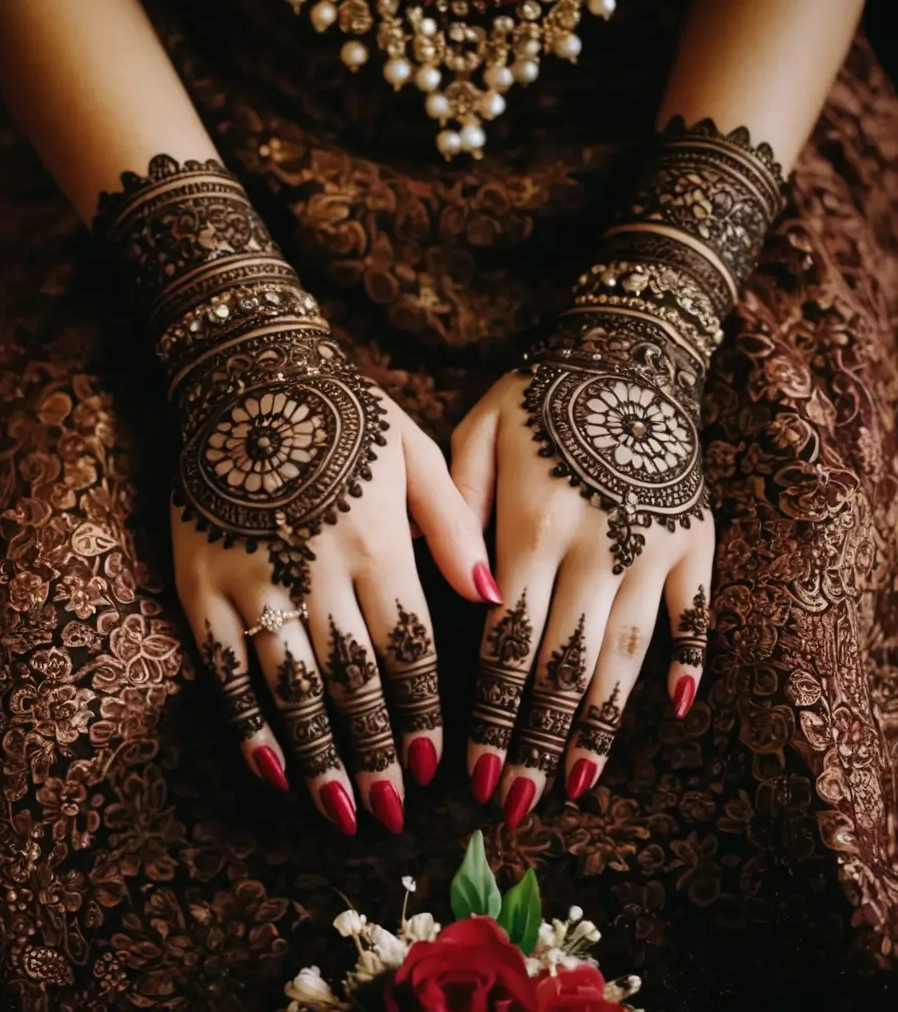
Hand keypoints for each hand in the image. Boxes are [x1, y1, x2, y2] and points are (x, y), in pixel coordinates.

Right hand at [171, 309, 491, 835]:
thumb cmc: (346, 414)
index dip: (421, 714)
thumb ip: (455, 526)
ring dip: (319, 757)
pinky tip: (270, 769)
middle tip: (391, 814)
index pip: (408, 649)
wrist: (246, 375)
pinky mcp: (199, 583)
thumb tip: (493, 596)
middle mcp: (317, 570)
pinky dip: (247, 725)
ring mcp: (252, 580)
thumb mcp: (417, 451)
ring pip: (290, 687)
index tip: (433, 766)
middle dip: (376, 753)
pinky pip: (224, 669)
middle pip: (353, 682)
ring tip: (339, 812)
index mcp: (377, 541)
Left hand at [451, 318, 714, 827]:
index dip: (491, 716)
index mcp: (532, 525)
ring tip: (577, 787)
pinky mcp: (699, 541)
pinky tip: (675, 711)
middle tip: (516, 804)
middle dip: (535, 744)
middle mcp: (597, 547)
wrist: (624, 348)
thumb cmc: (533, 394)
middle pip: (561, 668)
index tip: (474, 774)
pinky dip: (688, 663)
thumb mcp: (470, 432)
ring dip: (598, 729)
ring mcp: (655, 548)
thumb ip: (453, 515)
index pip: (506, 644)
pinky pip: (697, 615)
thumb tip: (465, 604)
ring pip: (625, 659)